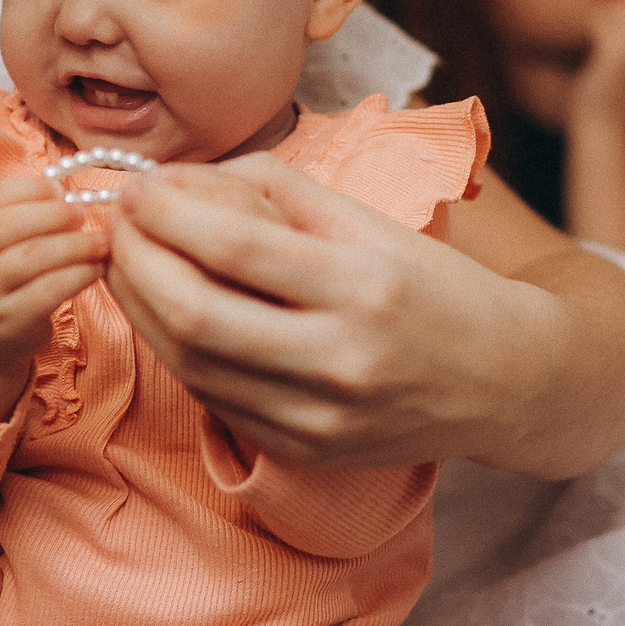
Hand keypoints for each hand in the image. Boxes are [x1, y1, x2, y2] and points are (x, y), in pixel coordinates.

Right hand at [0, 175, 108, 380]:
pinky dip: (78, 275)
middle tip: (81, 215)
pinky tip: (95, 269)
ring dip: (74, 245)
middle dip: (51, 215)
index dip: (26, 189)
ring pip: (31, 258)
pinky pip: (49, 291)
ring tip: (99, 242)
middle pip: (5, 226)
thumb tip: (60, 190)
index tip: (59, 190)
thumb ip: (17, 214)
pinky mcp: (8, 323)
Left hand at [106, 156, 624, 476]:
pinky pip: (215, 398)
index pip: (236, 248)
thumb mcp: (373, 223)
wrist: (510, 383)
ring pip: (192, 365)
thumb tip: (185, 176)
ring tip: (124, 263)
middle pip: (195, 315)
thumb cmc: (436, 287)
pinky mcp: (306, 449)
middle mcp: (341, 358)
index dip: (168, 215)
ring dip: (139, 309)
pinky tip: (161, 313)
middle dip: (135, 264)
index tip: (136, 187)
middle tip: (114, 225)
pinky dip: (175, 352)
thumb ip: (279, 190)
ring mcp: (320, 415)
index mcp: (364, 286)